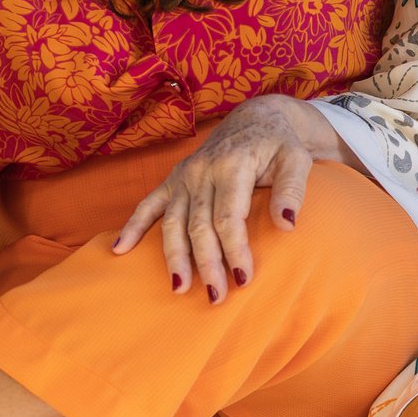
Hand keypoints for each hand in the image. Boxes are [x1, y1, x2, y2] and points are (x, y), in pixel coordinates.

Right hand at [111, 95, 321, 303]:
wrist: (256, 119)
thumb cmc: (279, 144)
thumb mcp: (297, 159)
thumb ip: (292, 190)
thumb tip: (286, 224)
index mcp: (233, 166)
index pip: (229, 218)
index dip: (234, 250)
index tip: (243, 279)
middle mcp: (202, 171)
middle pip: (199, 227)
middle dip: (207, 264)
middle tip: (216, 296)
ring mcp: (184, 176)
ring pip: (172, 223)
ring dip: (174, 258)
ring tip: (179, 289)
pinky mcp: (173, 179)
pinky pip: (148, 204)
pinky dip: (132, 226)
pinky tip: (120, 250)